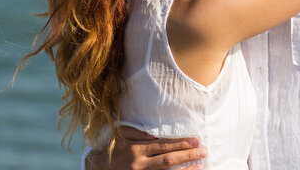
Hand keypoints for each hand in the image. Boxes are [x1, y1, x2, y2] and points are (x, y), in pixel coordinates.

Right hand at [86, 126, 206, 169]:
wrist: (96, 168)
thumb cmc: (111, 149)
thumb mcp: (121, 136)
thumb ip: (137, 133)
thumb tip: (155, 134)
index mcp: (135, 150)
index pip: (163, 146)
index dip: (181, 143)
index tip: (195, 140)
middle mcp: (139, 165)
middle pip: (168, 160)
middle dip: (187, 155)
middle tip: (203, 151)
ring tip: (200, 166)